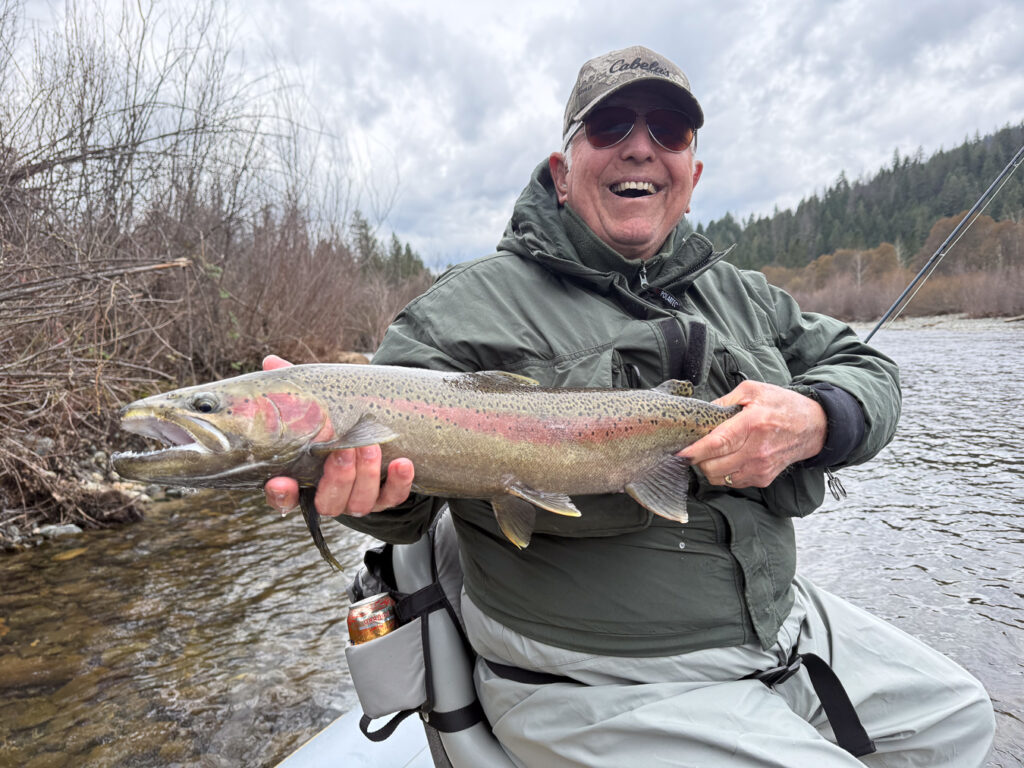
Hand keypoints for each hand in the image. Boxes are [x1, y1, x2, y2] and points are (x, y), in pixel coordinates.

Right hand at [261, 355, 414, 516]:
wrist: (376, 432)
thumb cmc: (336, 422)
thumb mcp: (316, 407)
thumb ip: (296, 391)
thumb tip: (271, 363)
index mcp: (303, 479)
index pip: (284, 497)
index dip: (281, 494)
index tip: (281, 481)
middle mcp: (330, 495)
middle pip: (329, 502)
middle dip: (338, 478)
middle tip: (344, 450)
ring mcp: (358, 499)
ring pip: (360, 502)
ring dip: (366, 475)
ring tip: (371, 446)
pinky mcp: (387, 497)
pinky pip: (393, 497)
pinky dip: (399, 483)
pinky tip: (403, 464)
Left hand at [679, 380, 826, 488]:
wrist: (813, 427)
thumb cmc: (782, 405)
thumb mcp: (753, 390)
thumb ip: (724, 401)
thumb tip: (701, 414)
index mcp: (752, 424)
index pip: (716, 443)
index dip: (694, 451)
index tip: (679, 453)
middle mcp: (756, 450)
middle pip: (713, 466)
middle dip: (698, 459)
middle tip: (696, 448)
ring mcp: (760, 467)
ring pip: (719, 478)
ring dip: (708, 468)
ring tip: (711, 454)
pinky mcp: (763, 478)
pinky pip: (732, 482)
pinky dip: (723, 473)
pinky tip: (727, 459)